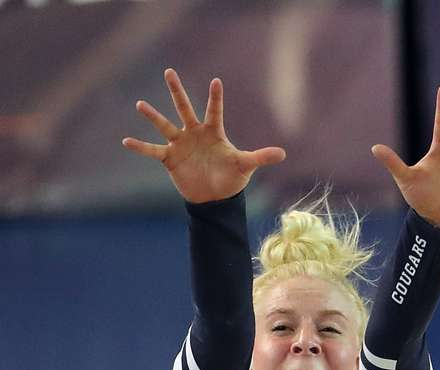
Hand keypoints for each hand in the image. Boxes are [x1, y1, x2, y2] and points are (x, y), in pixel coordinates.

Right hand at [122, 69, 284, 202]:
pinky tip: (126, 142)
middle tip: (169, 71)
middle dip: (177, 91)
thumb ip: (261, 157)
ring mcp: (180, 144)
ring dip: (153, 116)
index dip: (216, 98)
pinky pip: (152, 151)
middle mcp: (194, 133)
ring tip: (140, 105)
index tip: (216, 82)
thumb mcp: (245, 166)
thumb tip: (283, 154)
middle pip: (184, 108)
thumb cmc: (230, 178)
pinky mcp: (170, 158)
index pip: (215, 111)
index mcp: (213, 132)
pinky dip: (140, 147)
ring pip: (165, 126)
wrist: (214, 197)